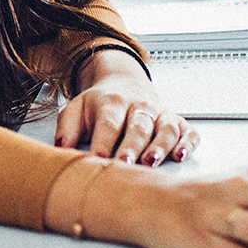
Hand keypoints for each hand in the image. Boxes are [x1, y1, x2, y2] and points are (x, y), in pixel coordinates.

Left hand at [54, 69, 196, 166]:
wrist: (125, 84)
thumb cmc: (100, 105)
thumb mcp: (76, 108)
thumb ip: (66, 127)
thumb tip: (59, 149)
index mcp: (112, 103)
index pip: (108, 123)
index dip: (104, 142)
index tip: (99, 160)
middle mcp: (138, 107)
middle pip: (137, 127)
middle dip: (132, 146)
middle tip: (126, 163)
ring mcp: (159, 114)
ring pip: (164, 129)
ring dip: (160, 145)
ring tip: (153, 161)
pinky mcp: (176, 122)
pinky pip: (187, 131)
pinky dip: (188, 143)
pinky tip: (181, 155)